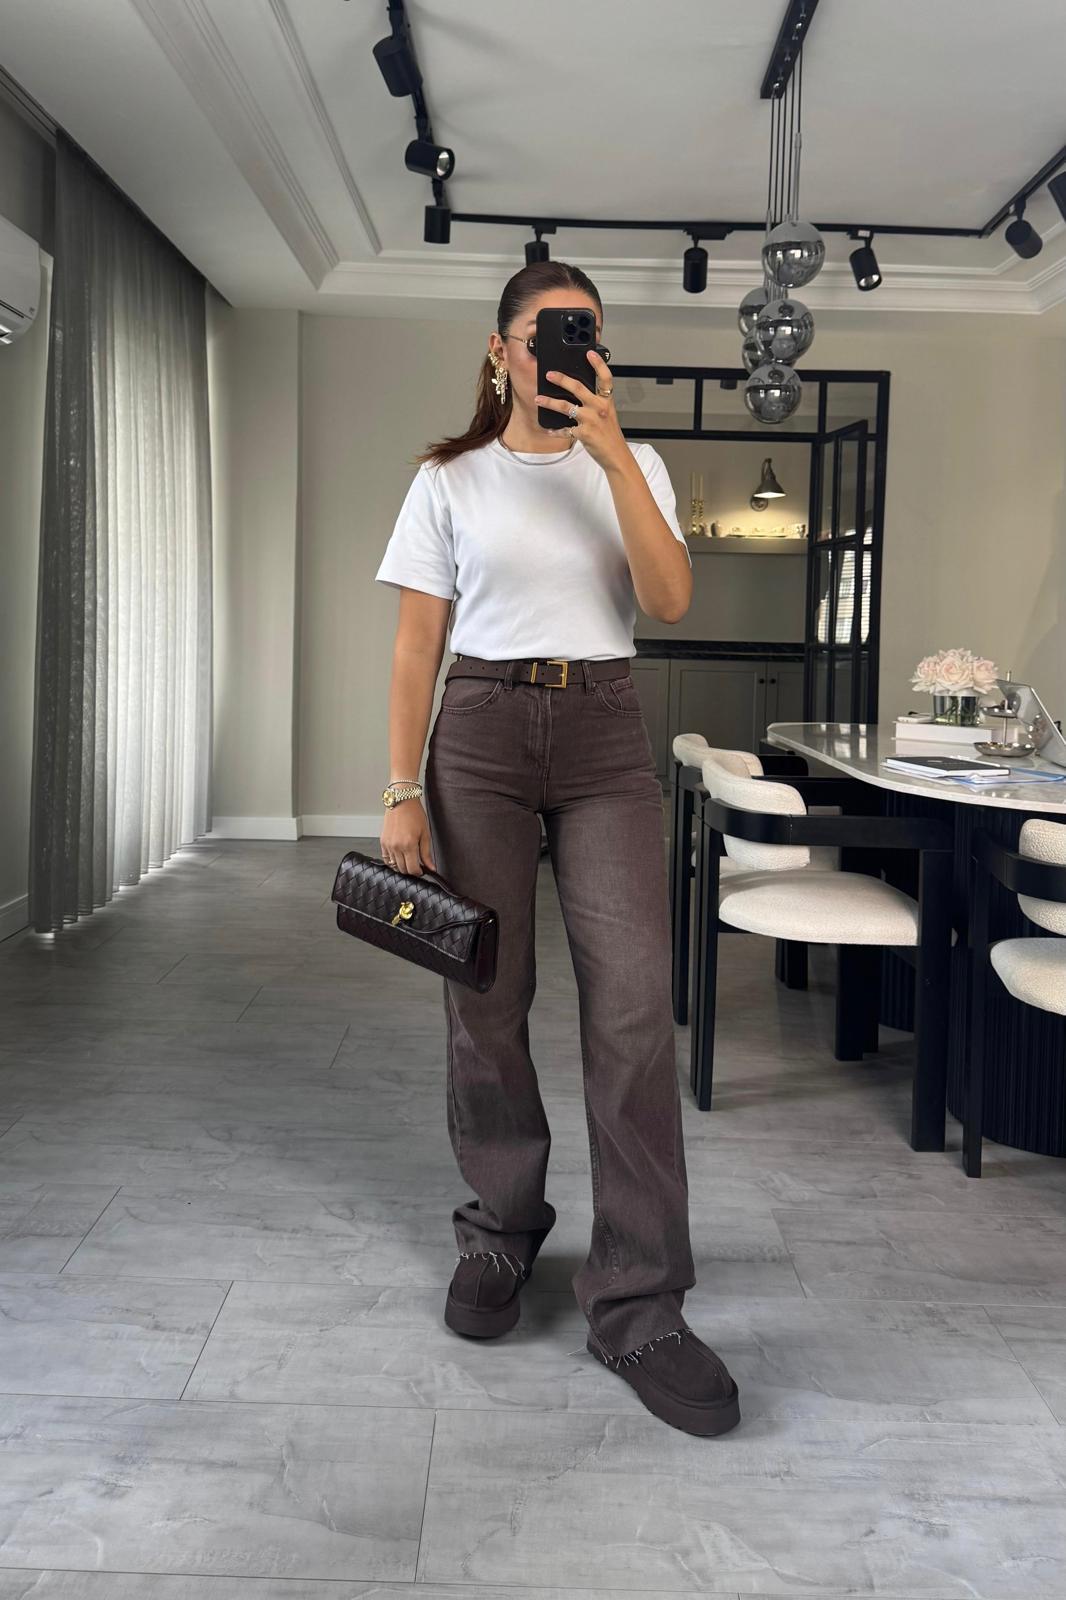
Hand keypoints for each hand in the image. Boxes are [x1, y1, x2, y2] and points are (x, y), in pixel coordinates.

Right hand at [381, 799, 436, 876]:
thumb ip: (426, 853)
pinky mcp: (383, 842)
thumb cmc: (414, 814)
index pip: (412, 869)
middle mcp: (396, 847)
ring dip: (402, 866)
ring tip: (409, 859)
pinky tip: (400, 856)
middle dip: (411, 870)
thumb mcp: (425, 834)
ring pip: (394, 865)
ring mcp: (388, 845)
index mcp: (408, 845)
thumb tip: (431, 867)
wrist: (402, 802)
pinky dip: (393, 861)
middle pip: (403, 869)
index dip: (419, 872)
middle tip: (417, 864)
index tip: (422, 870)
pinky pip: (386, 859)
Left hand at [534, 350, 627, 473]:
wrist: (616, 455)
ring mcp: (591, 420)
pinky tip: (549, 429)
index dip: (598, 364)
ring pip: (566, 407)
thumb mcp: (607, 414)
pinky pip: (565, 430)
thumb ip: (596, 401)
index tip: (589, 353)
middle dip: (561, 379)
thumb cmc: (610, 435)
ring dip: (550, 402)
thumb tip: (578, 392)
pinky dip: (556, 430)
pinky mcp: (583, 434)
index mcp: (606, 401)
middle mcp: (599, 408)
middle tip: (549, 374)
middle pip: (578, 388)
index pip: (605, 378)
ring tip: (539, 399)